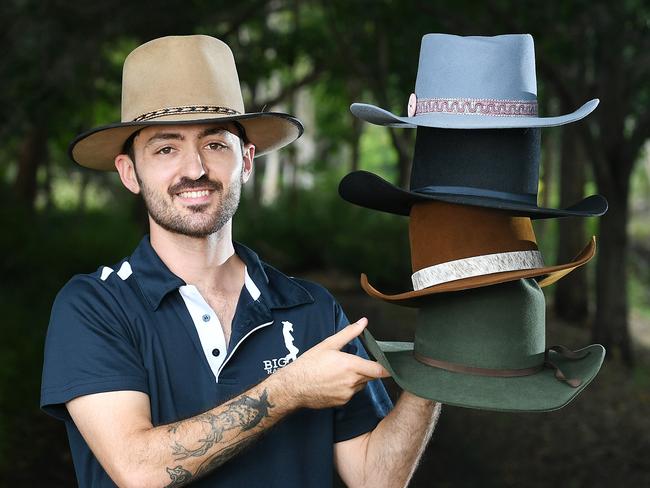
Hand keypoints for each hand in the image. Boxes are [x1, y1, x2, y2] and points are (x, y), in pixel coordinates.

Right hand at [274, 318, 390, 409]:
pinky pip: (351, 394)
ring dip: (357, 379)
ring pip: (361, 385)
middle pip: (371, 377)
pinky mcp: (342, 403)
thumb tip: (364, 322)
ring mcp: (347, 394)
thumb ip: (349, 333)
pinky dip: (347, 388)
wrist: (293, 387)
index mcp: (351, 365)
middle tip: (355, 363)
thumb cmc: (309, 364)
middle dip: (368, 370)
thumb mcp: (328, 344)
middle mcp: (352, 382)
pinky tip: (333, 382)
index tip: (389, 363)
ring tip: (339, 372)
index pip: (379, 370)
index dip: (387, 367)